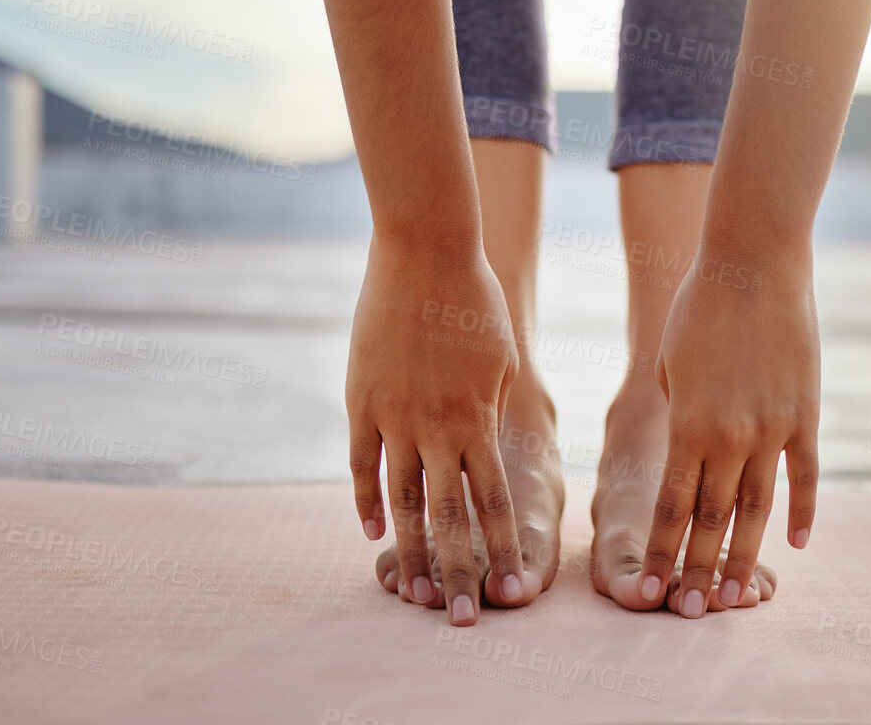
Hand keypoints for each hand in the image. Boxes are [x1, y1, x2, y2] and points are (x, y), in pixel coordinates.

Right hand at [345, 233, 525, 624]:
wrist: (425, 251)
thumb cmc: (475, 299)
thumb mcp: (501, 359)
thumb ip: (493, 408)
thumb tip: (488, 445)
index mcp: (479, 418)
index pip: (493, 501)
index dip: (500, 549)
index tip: (510, 591)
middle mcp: (437, 426)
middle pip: (448, 515)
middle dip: (456, 571)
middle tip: (459, 618)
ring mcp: (393, 416)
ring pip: (401, 499)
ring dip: (407, 549)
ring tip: (410, 591)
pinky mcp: (360, 400)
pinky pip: (361, 463)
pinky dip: (365, 499)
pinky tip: (372, 532)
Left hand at [640, 247, 819, 616]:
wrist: (754, 263)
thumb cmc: (699, 304)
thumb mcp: (670, 362)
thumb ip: (678, 412)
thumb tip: (690, 446)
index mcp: (687, 426)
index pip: (671, 507)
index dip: (662, 553)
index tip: (652, 591)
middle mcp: (730, 437)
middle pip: (712, 520)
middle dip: (700, 571)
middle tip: (694, 614)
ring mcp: (773, 429)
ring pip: (758, 509)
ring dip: (746, 556)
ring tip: (739, 598)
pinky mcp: (805, 415)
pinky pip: (805, 476)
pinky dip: (802, 512)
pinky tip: (797, 545)